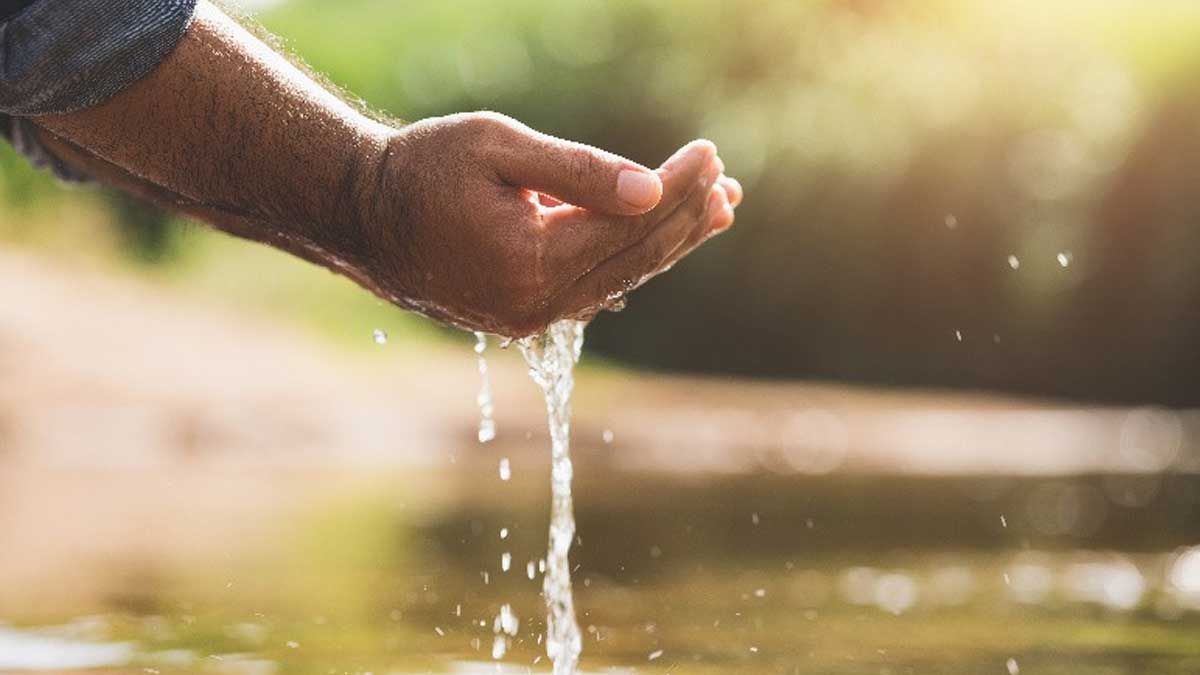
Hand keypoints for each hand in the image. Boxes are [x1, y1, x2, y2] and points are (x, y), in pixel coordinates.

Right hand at [359, 112, 742, 336]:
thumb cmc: (422, 168)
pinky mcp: (525, 313)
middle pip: (636, 261)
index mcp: (530, 263)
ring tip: (715, 209)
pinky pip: (596, 285)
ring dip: (670, 242)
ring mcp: (530, 317)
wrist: (363, 215)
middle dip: (685, 219)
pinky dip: (632, 256)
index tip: (710, 153)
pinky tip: (659, 234)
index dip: (677, 189)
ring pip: (622, 277)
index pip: (630, 226)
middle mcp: (536, 305)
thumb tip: (652, 191)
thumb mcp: (499, 150)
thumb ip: (578, 172)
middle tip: (725, 181)